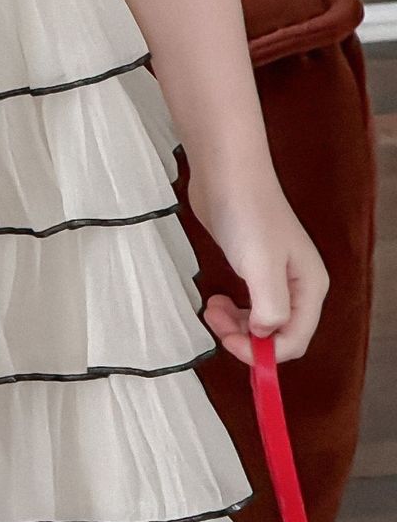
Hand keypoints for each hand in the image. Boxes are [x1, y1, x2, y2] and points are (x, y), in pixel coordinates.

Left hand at [185, 164, 328, 367]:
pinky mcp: (250, 263)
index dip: (264, 351)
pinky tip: (215, 298)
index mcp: (309, 288)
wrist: (227, 170)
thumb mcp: (262, 267)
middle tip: (215, 322)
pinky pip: (245, 302)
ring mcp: (273, 274)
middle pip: (278, 332)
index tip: (230, 342)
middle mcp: (297, 285)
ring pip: (259, 319)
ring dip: (236, 324)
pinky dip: (231, 309)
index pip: (295, 340)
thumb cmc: (247, 216)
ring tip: (211, 307)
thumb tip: (263, 334)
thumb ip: (270, 308)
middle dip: (247, 337)